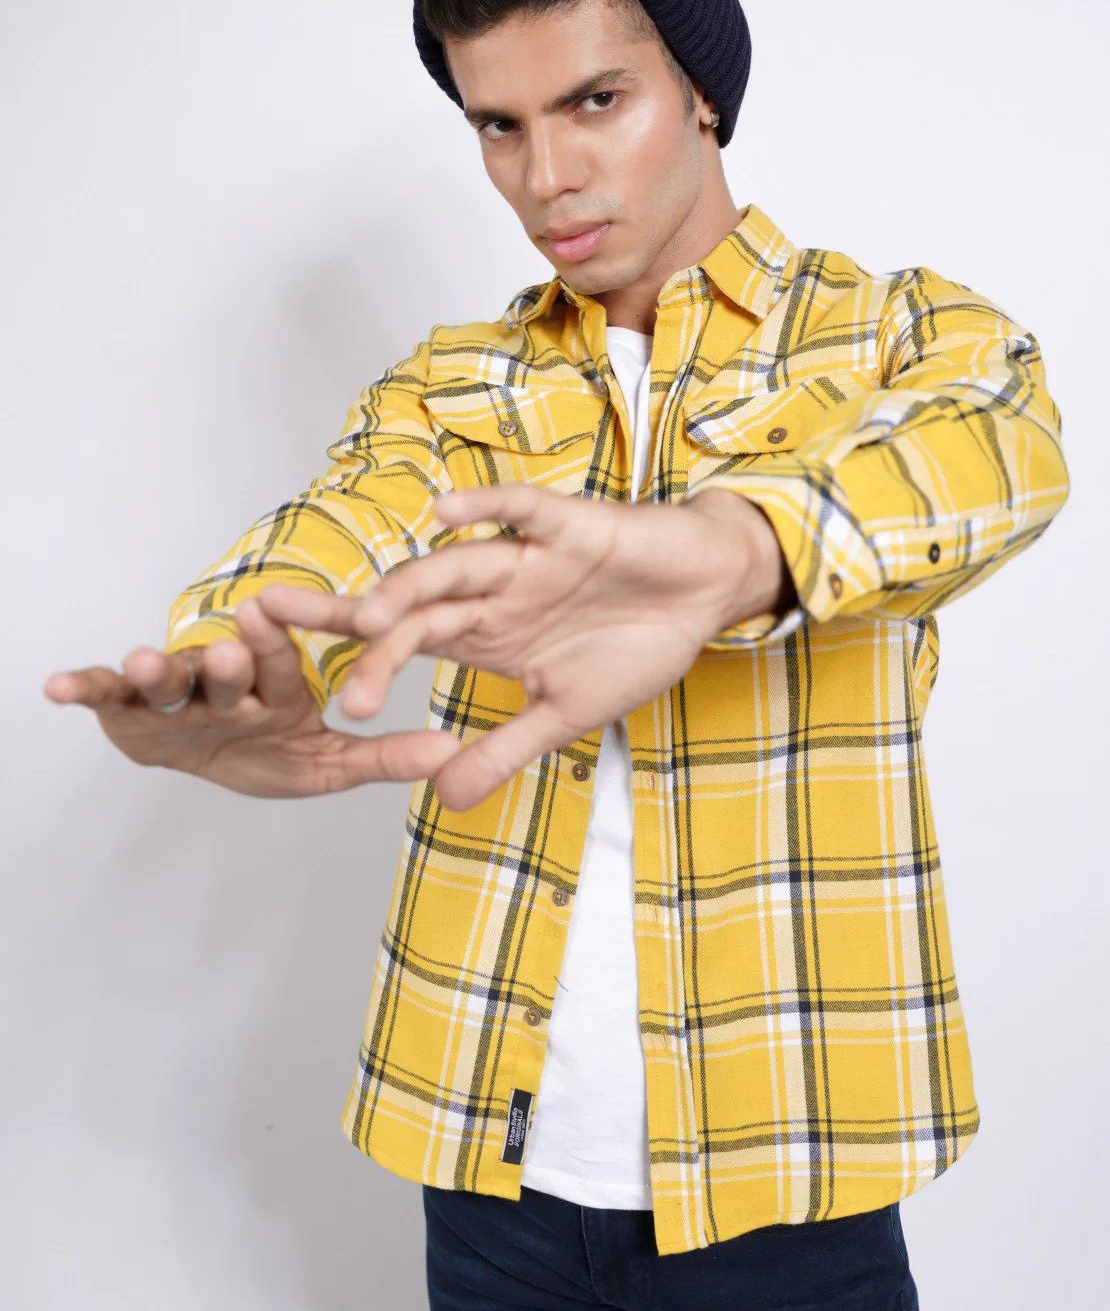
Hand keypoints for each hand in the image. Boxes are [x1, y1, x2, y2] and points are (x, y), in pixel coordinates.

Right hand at [42, 597, 461, 797]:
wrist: (216, 760)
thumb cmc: (273, 751)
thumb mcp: (330, 762)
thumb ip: (384, 757)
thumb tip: (450, 751)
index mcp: (275, 685)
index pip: (279, 659)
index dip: (275, 641)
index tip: (272, 614)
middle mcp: (224, 682)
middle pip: (223, 669)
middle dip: (222, 660)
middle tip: (228, 647)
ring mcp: (177, 697)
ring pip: (167, 681)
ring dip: (155, 673)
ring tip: (145, 665)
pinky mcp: (130, 713)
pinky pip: (106, 697)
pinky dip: (83, 688)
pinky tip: (54, 686)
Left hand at [256, 483, 788, 813]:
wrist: (703, 595)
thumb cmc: (635, 645)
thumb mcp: (565, 713)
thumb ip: (504, 750)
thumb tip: (443, 801)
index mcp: (482, 632)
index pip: (402, 643)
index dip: (352, 658)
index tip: (298, 689)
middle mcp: (491, 591)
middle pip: (408, 601)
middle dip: (350, 619)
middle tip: (284, 630)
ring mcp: (526, 557)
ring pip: (455, 566)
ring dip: (411, 585)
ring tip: (369, 613)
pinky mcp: (570, 526)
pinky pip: (520, 511)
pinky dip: (487, 510)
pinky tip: (445, 514)